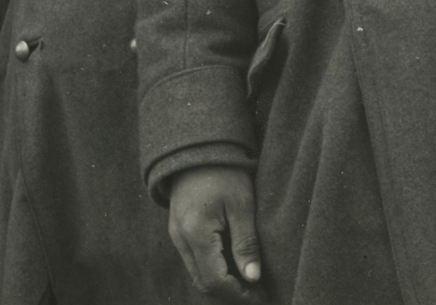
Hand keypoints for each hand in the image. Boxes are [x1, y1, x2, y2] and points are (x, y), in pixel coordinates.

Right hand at [168, 165, 263, 300]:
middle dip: (229, 293)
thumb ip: (246, 243)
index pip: (215, 281)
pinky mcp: (177, 228)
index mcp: (196, 233)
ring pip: (196, 273)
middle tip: (255, 293)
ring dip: (220, 282)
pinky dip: (211, 268)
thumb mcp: (242, 205)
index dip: (238, 294)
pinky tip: (231, 262)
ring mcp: (176, 234)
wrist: (198, 146)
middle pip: (203, 282)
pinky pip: (192, 259)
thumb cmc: (225, 171)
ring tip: (246, 280)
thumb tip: (253, 278)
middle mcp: (180, 239)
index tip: (259, 295)